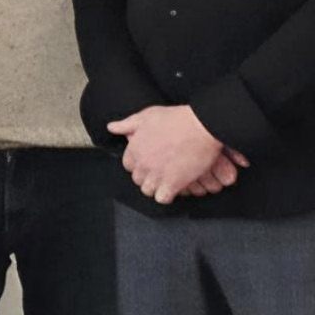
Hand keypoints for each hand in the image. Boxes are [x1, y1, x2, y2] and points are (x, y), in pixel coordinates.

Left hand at [107, 105, 244, 204]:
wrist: (202, 126)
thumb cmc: (177, 118)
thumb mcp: (148, 115)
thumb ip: (127, 124)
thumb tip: (111, 127)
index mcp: (134, 149)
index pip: (128, 165)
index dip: (139, 163)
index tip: (150, 160)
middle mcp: (142, 164)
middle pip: (138, 179)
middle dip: (147, 175)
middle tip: (161, 169)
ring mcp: (156, 175)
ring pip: (148, 190)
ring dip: (156, 186)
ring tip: (167, 178)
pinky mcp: (172, 184)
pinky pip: (162, 198)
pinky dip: (167, 195)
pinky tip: (174, 187)